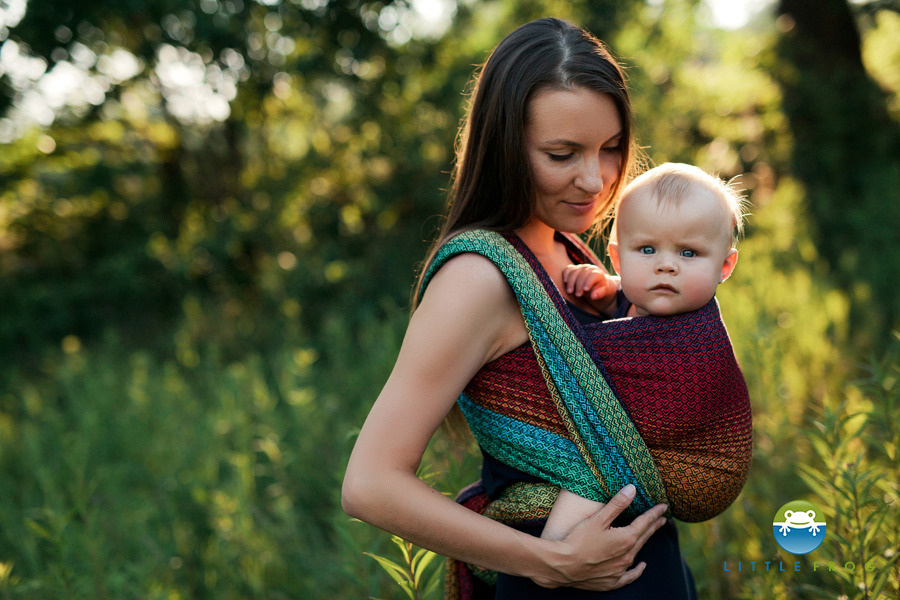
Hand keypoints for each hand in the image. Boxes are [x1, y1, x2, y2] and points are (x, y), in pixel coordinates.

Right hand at [532, 484, 667, 590]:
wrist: (562, 565)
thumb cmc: (578, 540)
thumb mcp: (598, 519)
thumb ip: (617, 504)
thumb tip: (633, 489)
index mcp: (626, 538)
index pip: (645, 522)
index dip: (654, 513)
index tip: (664, 507)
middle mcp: (627, 556)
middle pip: (644, 537)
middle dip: (654, 526)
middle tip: (663, 518)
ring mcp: (620, 570)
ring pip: (638, 553)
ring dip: (645, 542)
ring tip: (650, 535)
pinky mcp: (612, 581)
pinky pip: (630, 576)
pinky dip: (637, 571)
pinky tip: (641, 566)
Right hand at [562, 264, 617, 302]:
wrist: (595, 284)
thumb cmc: (599, 290)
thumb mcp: (603, 293)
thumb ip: (599, 294)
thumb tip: (593, 296)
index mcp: (598, 273)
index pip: (593, 275)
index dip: (588, 282)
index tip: (585, 290)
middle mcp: (589, 268)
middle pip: (582, 274)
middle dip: (579, 285)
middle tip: (578, 295)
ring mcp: (581, 267)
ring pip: (574, 272)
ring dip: (570, 282)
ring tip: (570, 292)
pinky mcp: (574, 268)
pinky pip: (568, 269)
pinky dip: (565, 275)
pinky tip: (565, 282)